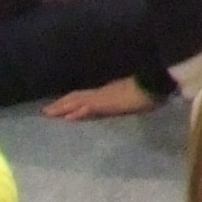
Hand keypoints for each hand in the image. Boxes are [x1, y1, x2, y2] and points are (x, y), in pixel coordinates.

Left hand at [44, 77, 160, 120]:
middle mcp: (101, 92)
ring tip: (48, 113)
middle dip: (60, 104)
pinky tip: (68, 118)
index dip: (71, 100)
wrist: (155, 83)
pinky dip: (78, 112)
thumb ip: (124, 97)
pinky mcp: (106, 103)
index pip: (84, 95)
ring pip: (77, 101)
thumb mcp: (132, 94)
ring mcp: (103, 97)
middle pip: (76, 97)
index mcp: (107, 91)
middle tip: (45, 111)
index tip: (59, 105)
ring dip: (62, 107)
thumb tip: (122, 100)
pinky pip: (89, 107)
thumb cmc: (148, 90)